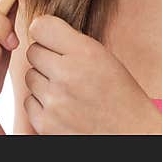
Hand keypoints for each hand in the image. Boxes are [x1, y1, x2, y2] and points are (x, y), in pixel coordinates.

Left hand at [23, 15, 161, 133]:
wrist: (132, 134)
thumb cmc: (121, 95)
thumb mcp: (104, 57)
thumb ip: (73, 42)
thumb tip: (39, 29)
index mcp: (85, 52)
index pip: (41, 26)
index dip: (46, 32)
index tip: (53, 40)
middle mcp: (67, 74)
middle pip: (32, 51)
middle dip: (46, 57)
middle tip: (66, 68)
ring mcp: (54, 101)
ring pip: (29, 76)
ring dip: (43, 81)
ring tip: (67, 89)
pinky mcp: (45, 124)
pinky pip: (29, 102)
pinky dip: (41, 103)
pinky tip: (63, 106)